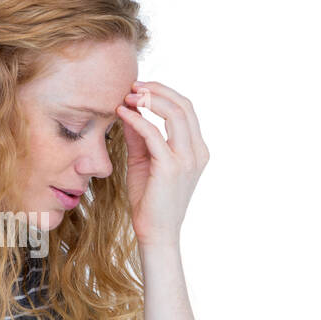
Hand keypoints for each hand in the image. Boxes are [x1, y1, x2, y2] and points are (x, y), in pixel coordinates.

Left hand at [115, 80, 209, 247]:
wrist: (155, 233)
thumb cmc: (149, 200)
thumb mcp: (143, 161)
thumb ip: (139, 136)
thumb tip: (129, 109)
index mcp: (197, 150)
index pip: (186, 109)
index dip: (164, 93)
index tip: (140, 88)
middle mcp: (197, 152)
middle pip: (184, 105)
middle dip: (158, 90)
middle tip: (133, 85)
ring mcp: (187, 160)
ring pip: (175, 114)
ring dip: (150, 99)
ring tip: (128, 95)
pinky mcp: (171, 168)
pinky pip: (154, 134)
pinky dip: (137, 119)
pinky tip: (123, 114)